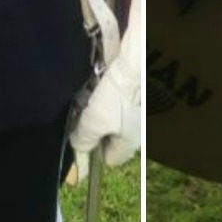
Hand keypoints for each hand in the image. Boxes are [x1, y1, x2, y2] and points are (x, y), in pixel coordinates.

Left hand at [70, 0, 141, 179]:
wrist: (142, 62)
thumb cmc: (119, 96)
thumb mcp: (94, 121)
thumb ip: (84, 139)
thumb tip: (78, 149)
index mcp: (130, 144)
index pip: (110, 159)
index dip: (93, 150)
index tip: (82, 135)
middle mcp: (140, 131)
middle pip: (113, 136)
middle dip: (98, 125)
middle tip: (85, 110)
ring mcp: (142, 112)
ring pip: (116, 116)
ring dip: (104, 107)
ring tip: (92, 92)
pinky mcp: (143, 94)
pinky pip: (122, 99)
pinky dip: (112, 93)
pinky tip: (103, 81)